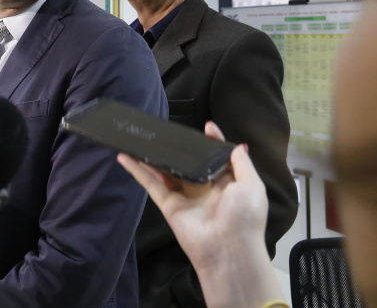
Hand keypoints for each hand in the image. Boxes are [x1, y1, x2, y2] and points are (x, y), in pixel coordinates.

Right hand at [117, 122, 280, 307]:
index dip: (210, 142)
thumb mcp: (251, 185)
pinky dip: (136, 171)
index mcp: (225, 182)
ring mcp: (183, 196)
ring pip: (164, 171)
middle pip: (186, 162)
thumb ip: (241, 163)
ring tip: (138, 138)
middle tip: (164, 130)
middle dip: (177, 147)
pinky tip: (125, 156)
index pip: (215, 158)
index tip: (206, 127)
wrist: (229, 249)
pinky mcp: (168, 205)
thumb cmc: (244, 216)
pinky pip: (151, 184)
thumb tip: (235, 144)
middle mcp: (203, 187)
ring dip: (151, 156)